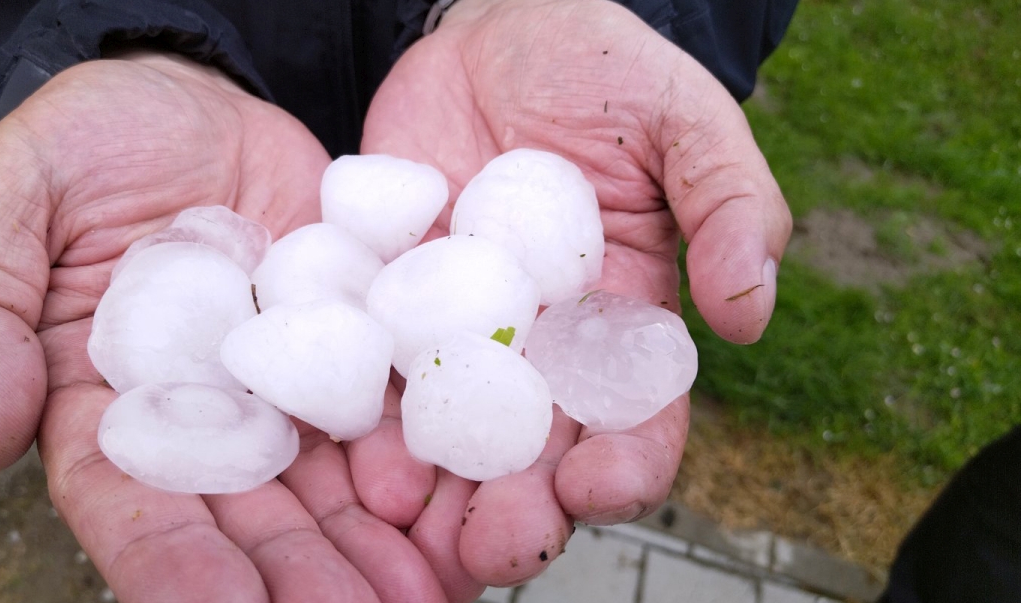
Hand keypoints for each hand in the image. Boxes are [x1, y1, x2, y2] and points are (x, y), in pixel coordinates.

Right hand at [0, 52, 446, 601]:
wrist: (191, 97)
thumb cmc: (86, 140)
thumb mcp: (11, 193)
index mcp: (103, 405)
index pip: (133, 504)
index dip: (173, 565)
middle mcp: (202, 416)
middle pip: (248, 519)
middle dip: (298, 580)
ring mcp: (281, 385)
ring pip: (326, 491)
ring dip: (370, 552)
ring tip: (419, 595)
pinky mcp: (347, 344)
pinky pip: (385, 412)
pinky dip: (418, 466)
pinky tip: (454, 510)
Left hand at [353, 0, 792, 597]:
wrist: (495, 27)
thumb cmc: (603, 70)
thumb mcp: (683, 119)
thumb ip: (730, 205)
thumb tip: (750, 315)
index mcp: (623, 321)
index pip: (638, 418)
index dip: (626, 462)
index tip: (597, 484)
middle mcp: (540, 345)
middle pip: (534, 450)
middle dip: (517, 507)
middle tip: (490, 547)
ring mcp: (458, 329)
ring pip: (448, 431)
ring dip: (431, 486)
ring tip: (404, 516)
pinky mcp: (388, 299)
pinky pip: (372, 365)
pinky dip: (361, 413)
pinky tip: (348, 447)